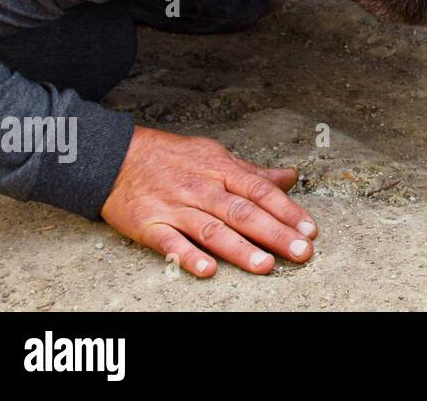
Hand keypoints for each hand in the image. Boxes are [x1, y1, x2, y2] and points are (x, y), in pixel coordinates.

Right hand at [100, 126, 317, 277]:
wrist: (117, 157)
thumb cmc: (175, 159)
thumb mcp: (217, 156)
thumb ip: (254, 172)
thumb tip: (290, 177)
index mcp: (222, 170)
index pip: (261, 191)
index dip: (287, 210)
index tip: (309, 229)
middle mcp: (202, 189)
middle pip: (243, 212)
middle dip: (275, 233)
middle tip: (301, 252)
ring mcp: (176, 208)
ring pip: (212, 229)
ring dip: (240, 248)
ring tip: (265, 265)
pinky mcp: (150, 225)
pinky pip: (171, 243)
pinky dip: (188, 256)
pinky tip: (207, 270)